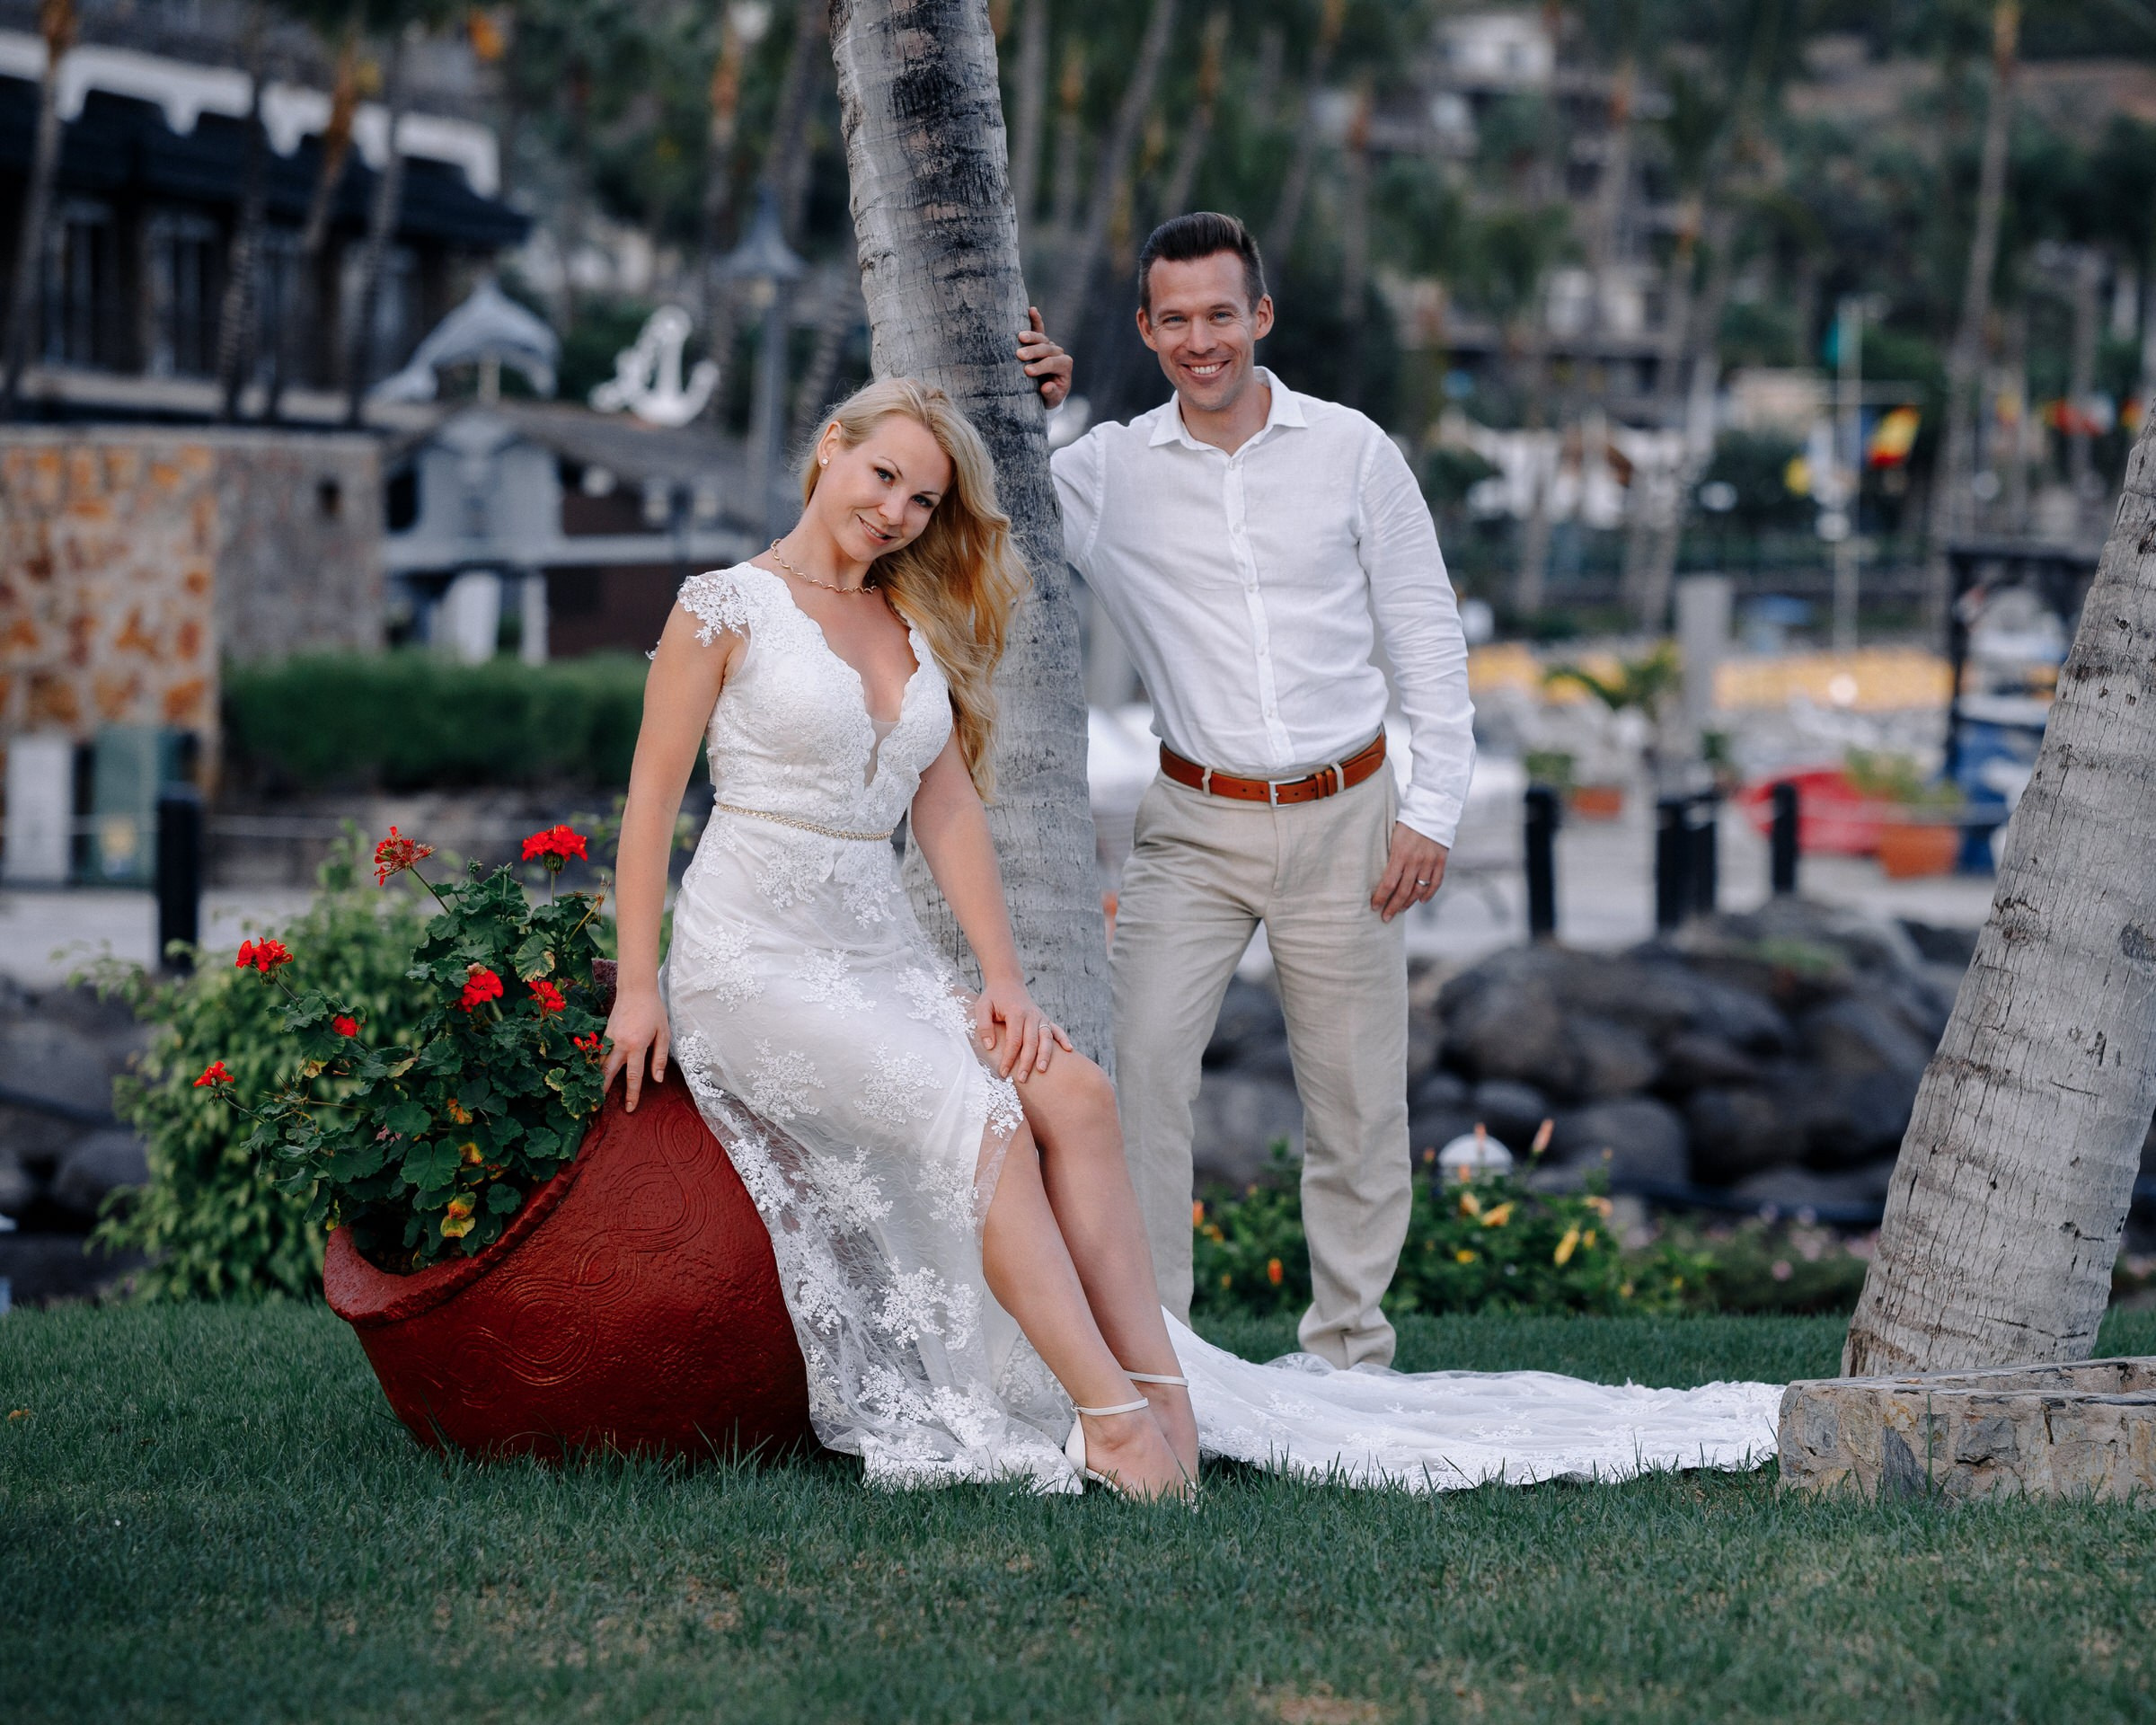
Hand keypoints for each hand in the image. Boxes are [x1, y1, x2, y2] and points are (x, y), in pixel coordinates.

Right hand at [601, 983, 670, 1112]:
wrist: (636, 989)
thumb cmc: (653, 1011)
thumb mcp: (664, 1033)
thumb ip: (660, 1058)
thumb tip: (657, 1080)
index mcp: (637, 1045)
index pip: (634, 1076)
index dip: (632, 1094)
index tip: (630, 1108)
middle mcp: (619, 1044)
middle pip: (608, 1073)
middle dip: (603, 1090)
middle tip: (596, 1107)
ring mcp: (609, 1038)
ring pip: (600, 1063)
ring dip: (597, 1079)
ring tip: (594, 1094)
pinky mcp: (604, 1033)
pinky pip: (599, 1053)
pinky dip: (596, 1066)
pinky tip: (595, 1075)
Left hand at [973, 974, 1074, 1079]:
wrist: (1008, 982)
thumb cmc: (994, 997)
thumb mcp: (982, 1007)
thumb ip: (984, 1026)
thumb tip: (990, 1046)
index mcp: (1015, 1013)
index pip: (1014, 1040)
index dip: (1009, 1057)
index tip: (1003, 1072)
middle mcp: (1031, 1015)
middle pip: (1031, 1042)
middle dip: (1027, 1062)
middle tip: (1022, 1079)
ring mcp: (1040, 1017)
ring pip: (1046, 1038)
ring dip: (1045, 1054)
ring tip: (1042, 1070)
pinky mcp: (1045, 1018)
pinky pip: (1057, 1029)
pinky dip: (1064, 1039)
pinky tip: (1069, 1050)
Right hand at [1017, 307, 1071, 410]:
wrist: (1047, 390)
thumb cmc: (1049, 396)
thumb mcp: (1052, 400)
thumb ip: (1051, 394)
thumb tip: (1047, 386)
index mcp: (1064, 366)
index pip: (1053, 363)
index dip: (1041, 367)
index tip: (1027, 371)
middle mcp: (1059, 353)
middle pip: (1047, 349)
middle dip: (1034, 351)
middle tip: (1020, 355)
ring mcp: (1050, 345)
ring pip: (1042, 338)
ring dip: (1031, 336)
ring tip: (1019, 337)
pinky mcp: (1042, 341)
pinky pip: (1040, 328)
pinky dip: (1036, 319)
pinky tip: (1031, 310)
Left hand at [1372, 824, 1448, 922]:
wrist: (1432, 809)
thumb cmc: (1408, 821)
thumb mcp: (1393, 836)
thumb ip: (1390, 855)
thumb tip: (1382, 874)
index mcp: (1400, 854)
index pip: (1388, 883)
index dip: (1381, 897)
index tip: (1374, 907)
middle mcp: (1415, 861)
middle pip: (1403, 891)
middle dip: (1393, 906)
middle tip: (1385, 917)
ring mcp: (1430, 862)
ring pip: (1419, 890)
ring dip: (1408, 903)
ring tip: (1400, 909)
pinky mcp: (1441, 861)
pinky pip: (1435, 882)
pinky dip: (1428, 894)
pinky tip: (1421, 901)